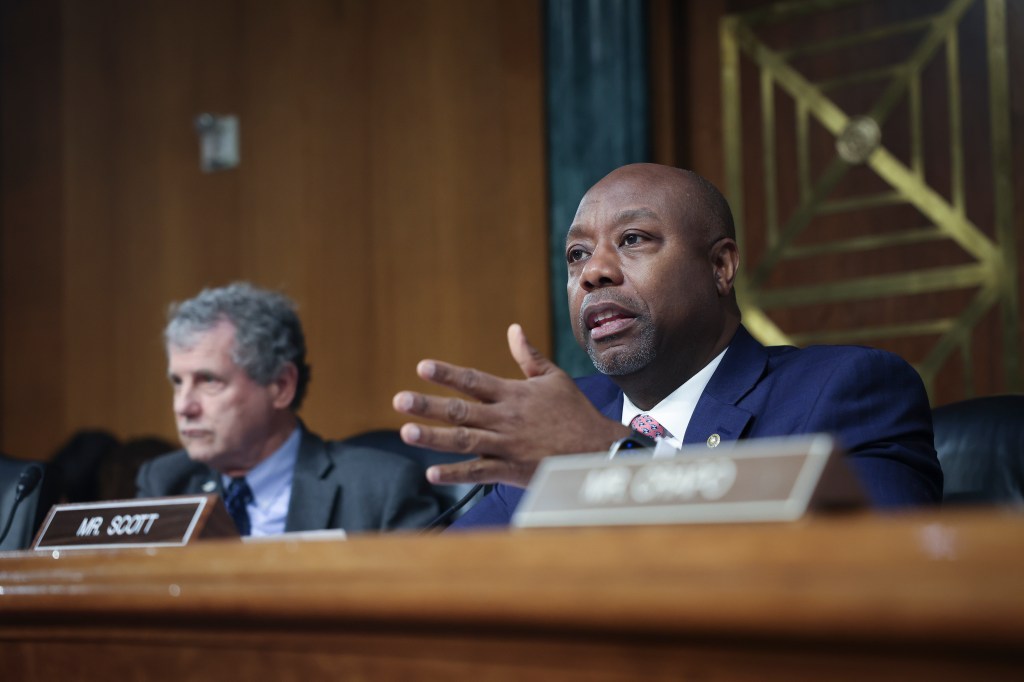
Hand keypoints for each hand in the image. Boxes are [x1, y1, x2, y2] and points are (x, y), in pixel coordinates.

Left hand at [393, 324, 629, 486]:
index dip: (447, 374)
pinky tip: (431, 473)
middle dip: (428, 405)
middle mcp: (505, 418)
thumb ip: (528, 356)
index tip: (422, 367)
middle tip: (399, 400)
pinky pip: (479, 472)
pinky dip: (455, 473)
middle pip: (461, 411)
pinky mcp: (512, 470)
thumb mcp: (553, 379)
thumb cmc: (575, 413)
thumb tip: (513, 329)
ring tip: (405, 432)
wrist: (598, 450)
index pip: (473, 380)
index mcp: (513, 394)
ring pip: (464, 440)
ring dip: (434, 437)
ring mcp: (507, 445)